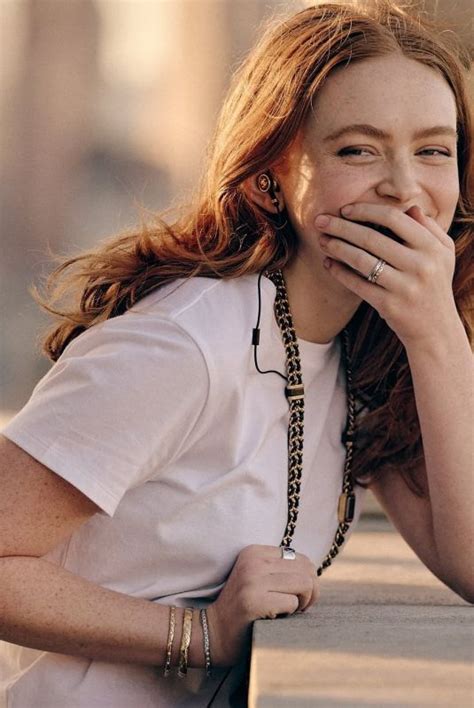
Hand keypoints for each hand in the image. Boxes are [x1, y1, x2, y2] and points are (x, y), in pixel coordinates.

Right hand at [206, 544, 318, 666]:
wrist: (214, 632)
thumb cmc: (244, 608)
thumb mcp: (258, 577)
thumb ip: (281, 570)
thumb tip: (314, 573)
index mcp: (255, 551)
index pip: (302, 559)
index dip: (307, 580)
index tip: (297, 596)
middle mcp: (253, 561)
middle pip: (307, 570)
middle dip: (311, 592)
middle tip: (299, 607)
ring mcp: (252, 580)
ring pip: (304, 584)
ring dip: (303, 603)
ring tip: (290, 612)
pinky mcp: (253, 601)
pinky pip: (292, 603)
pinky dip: (290, 614)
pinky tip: (276, 618)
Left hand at [316, 203, 457, 349]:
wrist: (436, 330)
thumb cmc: (435, 285)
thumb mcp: (443, 255)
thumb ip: (429, 228)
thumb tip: (409, 207)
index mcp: (433, 248)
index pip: (394, 219)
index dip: (366, 211)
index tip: (345, 210)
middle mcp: (421, 266)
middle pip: (372, 238)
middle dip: (341, 227)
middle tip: (321, 221)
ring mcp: (405, 287)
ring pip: (362, 260)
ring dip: (337, 248)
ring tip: (322, 241)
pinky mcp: (390, 306)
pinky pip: (358, 284)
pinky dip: (340, 272)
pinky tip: (328, 264)